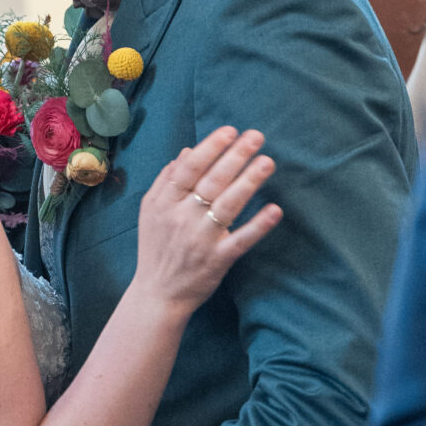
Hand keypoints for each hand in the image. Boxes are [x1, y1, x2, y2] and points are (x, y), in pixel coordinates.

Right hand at [134, 128, 280, 314]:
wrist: (158, 294)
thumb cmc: (156, 248)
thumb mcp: (151, 211)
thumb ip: (166, 180)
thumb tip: (187, 151)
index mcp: (165, 202)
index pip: (189, 168)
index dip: (211, 148)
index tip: (230, 131)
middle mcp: (182, 217)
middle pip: (212, 181)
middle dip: (235, 156)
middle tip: (256, 136)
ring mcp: (201, 239)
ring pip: (228, 205)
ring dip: (249, 182)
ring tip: (267, 162)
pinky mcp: (218, 260)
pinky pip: (241, 240)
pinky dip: (258, 226)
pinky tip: (274, 210)